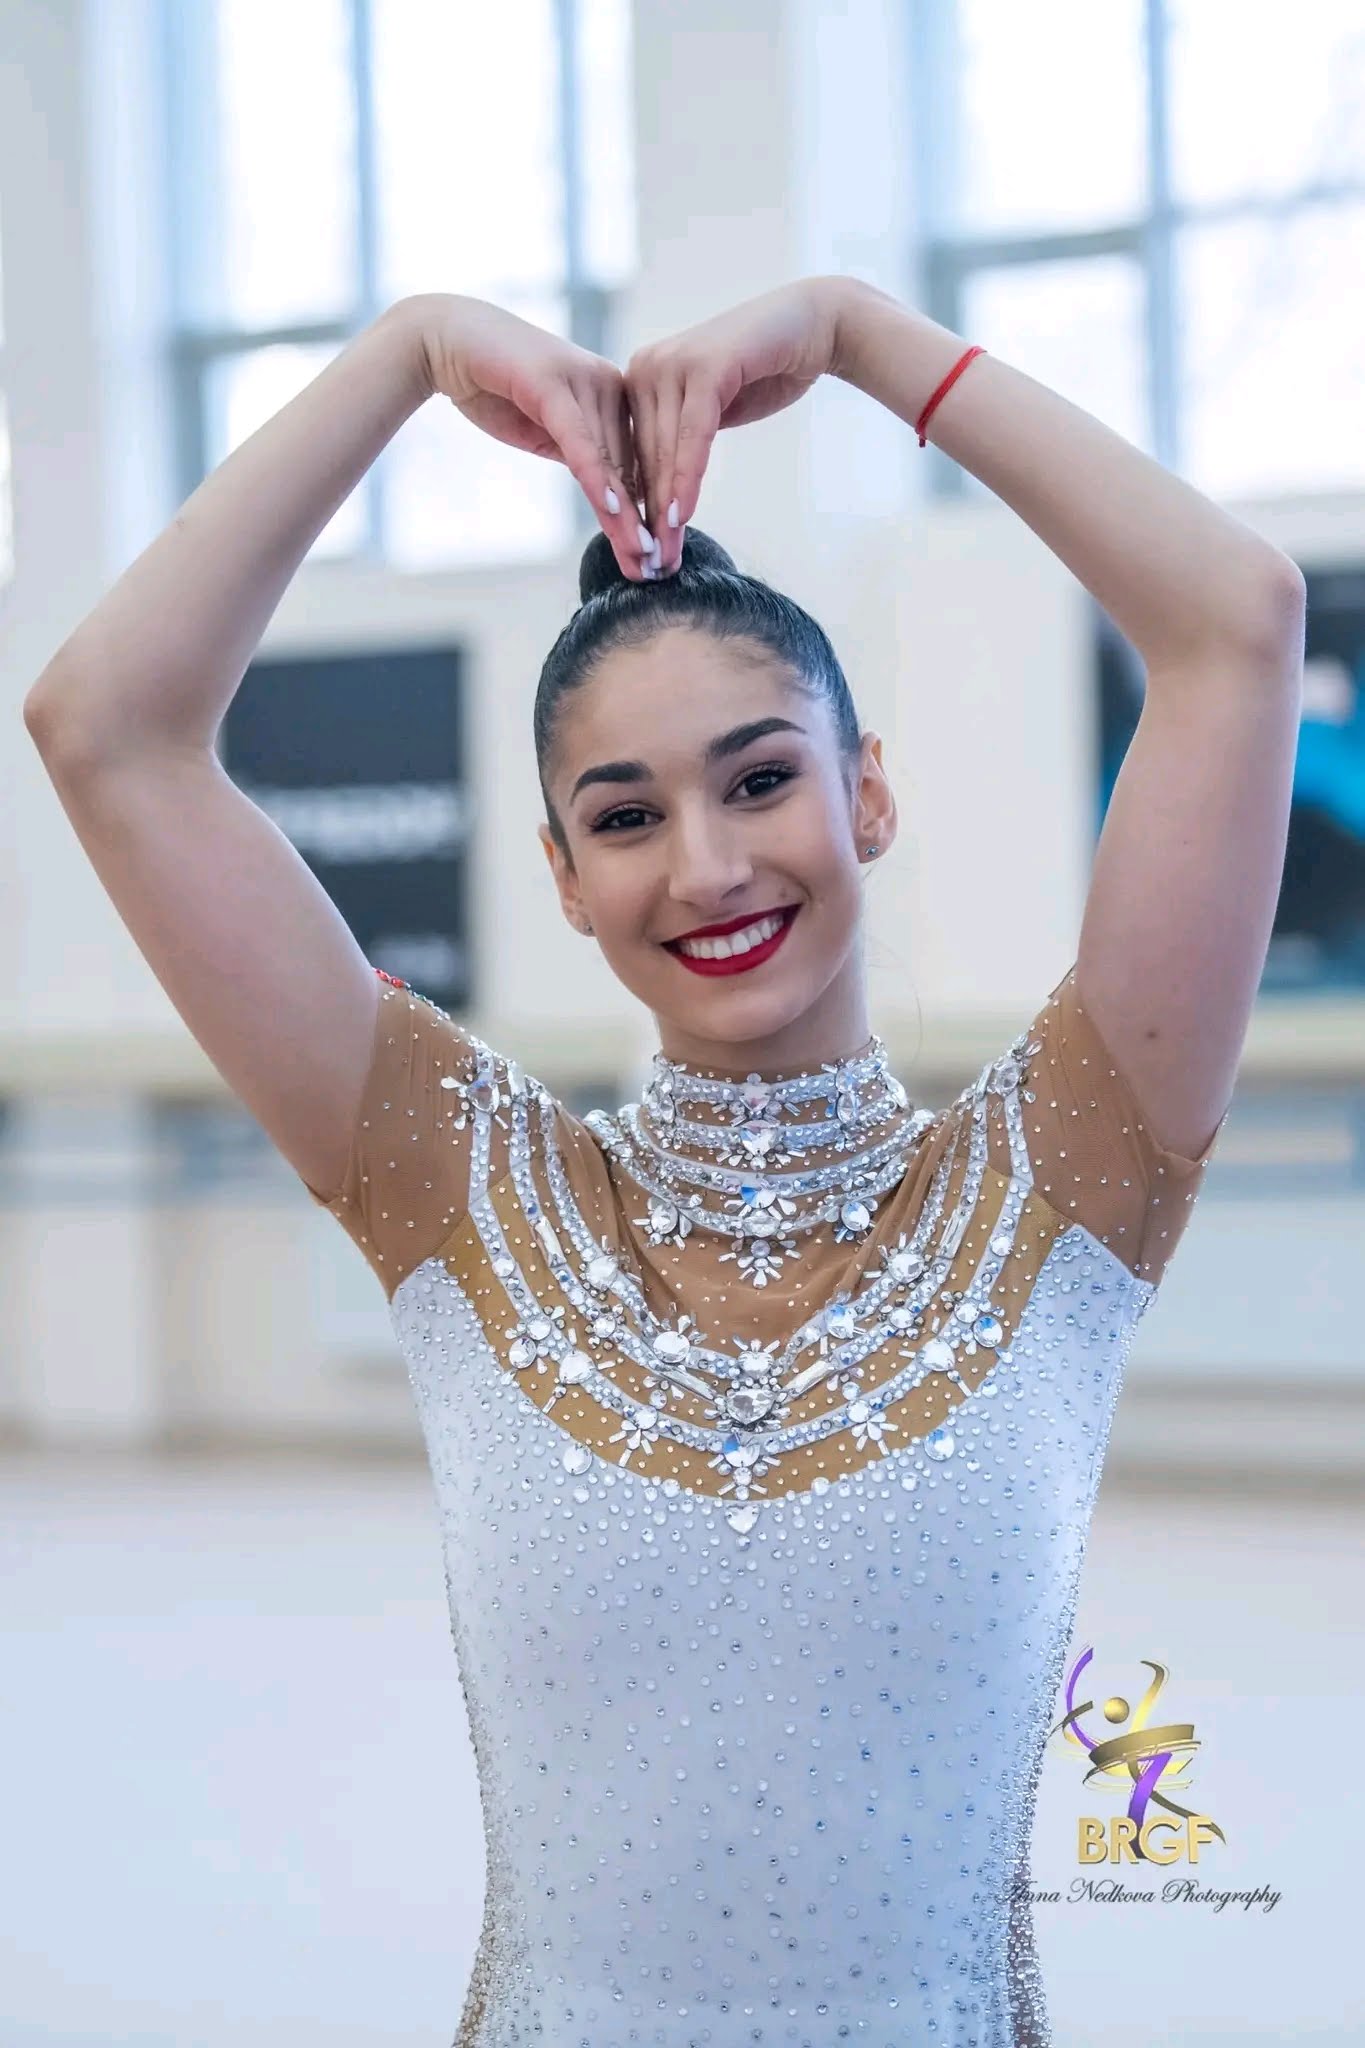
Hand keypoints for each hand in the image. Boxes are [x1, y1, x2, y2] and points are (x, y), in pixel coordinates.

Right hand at [413, 293, 655, 579]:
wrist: (448, 343)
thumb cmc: (495, 387)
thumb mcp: (546, 431)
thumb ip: (578, 454)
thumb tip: (607, 491)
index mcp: (613, 396)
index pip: (634, 465)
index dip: (645, 514)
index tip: (655, 557)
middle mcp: (608, 386)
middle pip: (629, 468)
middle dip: (642, 523)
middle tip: (655, 569)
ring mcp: (584, 381)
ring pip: (610, 461)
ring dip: (624, 514)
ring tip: (638, 555)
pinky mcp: (554, 384)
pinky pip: (580, 441)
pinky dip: (595, 478)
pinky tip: (612, 512)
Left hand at [623, 277, 847, 574]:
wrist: (813, 328)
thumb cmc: (764, 372)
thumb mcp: (713, 413)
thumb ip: (682, 440)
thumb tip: (659, 489)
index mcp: (641, 379)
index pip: (636, 455)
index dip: (640, 509)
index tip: (645, 554)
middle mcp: (646, 367)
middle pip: (646, 458)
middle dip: (650, 518)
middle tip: (652, 566)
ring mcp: (671, 363)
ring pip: (664, 451)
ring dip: (666, 508)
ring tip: (666, 553)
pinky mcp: (702, 367)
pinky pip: (691, 435)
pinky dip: (687, 478)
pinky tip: (682, 516)